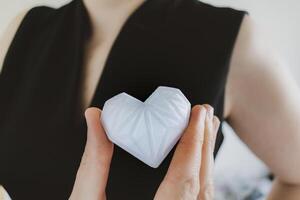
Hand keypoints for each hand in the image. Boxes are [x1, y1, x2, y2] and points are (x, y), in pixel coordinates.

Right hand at [69, 105, 219, 199]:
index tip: (199, 114)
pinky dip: (200, 176)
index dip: (193, 143)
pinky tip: (197, 161)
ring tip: (205, 130)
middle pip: (200, 183)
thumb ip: (94, 161)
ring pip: (204, 193)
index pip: (184, 179)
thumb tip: (95, 119)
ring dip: (205, 158)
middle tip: (206, 114)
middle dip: (204, 144)